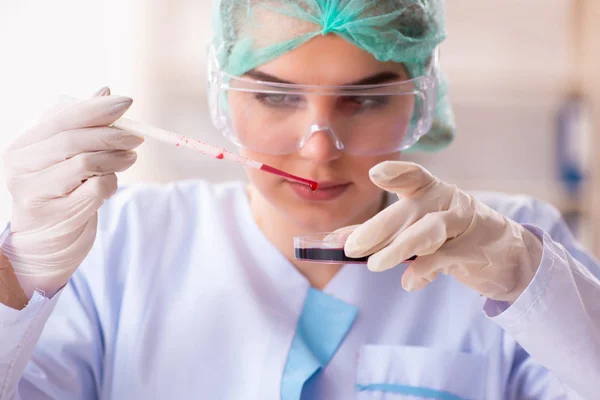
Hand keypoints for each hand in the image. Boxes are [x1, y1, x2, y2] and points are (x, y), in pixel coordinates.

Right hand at [1, 87, 143, 296]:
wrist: (44, 244)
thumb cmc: (58, 192)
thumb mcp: (64, 158)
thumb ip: (80, 126)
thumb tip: (104, 89)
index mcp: (23, 147)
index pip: (61, 118)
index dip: (96, 108)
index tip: (127, 102)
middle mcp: (21, 167)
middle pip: (73, 141)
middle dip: (111, 134)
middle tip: (137, 137)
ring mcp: (35, 193)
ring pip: (85, 164)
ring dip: (116, 158)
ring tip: (131, 158)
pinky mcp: (56, 215)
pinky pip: (95, 190)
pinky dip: (111, 183)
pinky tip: (111, 183)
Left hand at [344, 161, 542, 301]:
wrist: (507, 255)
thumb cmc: (453, 235)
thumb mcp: (419, 226)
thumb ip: (383, 232)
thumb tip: (339, 240)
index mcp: (433, 190)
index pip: (414, 176)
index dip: (396, 173)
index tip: (374, 174)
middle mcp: (448, 201)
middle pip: (411, 210)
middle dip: (378, 228)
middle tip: (351, 247)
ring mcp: (464, 224)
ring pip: (429, 231)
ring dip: (399, 248)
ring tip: (375, 265)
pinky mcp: (474, 250)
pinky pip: (445, 260)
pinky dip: (424, 272)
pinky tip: (410, 282)